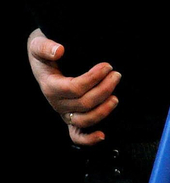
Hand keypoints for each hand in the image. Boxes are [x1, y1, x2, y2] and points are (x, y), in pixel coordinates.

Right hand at [28, 30, 119, 145]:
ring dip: (103, 111)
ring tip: (116, 96)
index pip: (74, 88)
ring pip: (84, 120)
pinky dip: (88, 139)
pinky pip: (76, 135)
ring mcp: (64, 112)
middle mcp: (57, 103)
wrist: (43, 59)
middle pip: (84, 104)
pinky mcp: (71, 117)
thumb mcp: (39, 43)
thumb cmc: (45, 51)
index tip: (108, 66)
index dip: (93, 78)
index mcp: (50, 86)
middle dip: (104, 89)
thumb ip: (46, 46)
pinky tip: (102, 135)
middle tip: (117, 74)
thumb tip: (59, 51)